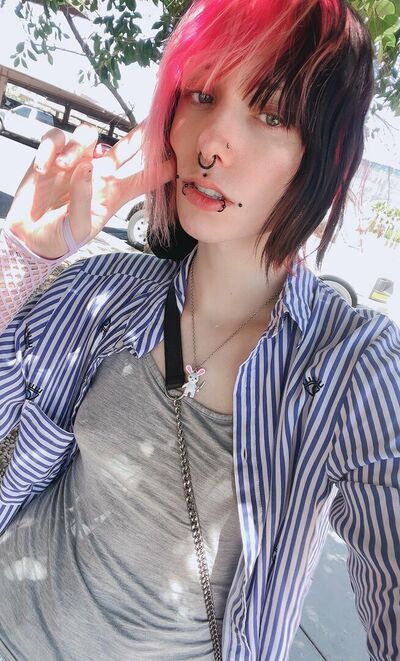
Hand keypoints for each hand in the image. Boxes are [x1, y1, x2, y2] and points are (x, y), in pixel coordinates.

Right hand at [5, 121, 175, 258]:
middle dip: (139, 134)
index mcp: (113, 194)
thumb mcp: (79, 228)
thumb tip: (86, 168)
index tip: (178, 160)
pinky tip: (45, 167)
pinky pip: (55, 138)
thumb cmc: (62, 236)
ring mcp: (76, 163)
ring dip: (75, 146)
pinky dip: (49, 148)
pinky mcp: (52, 156)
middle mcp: (99, 174)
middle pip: (125, 148)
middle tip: (152, 121)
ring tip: (62, 166)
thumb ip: (84, 200)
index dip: (160, 170)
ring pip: (86, 135)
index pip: (143, 179)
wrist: (32, 237)